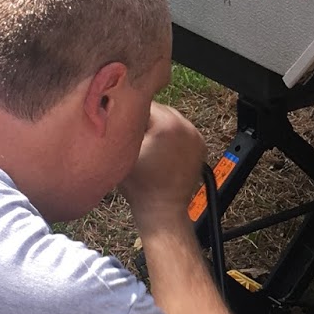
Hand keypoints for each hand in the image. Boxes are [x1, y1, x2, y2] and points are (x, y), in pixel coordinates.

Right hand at [120, 103, 206, 228]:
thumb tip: (114, 108)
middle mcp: (186, 127)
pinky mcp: (199, 148)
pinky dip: (172, 138)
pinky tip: (160, 150)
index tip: (123, 122)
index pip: (144, 103)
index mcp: (168, 124)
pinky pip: (182, 133)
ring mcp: (196, 137)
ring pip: (171, 121)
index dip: (130, 113)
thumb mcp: (122, 151)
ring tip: (148, 145)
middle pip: (160, 111)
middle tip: (134, 135)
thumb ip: (119, 126)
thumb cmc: (141, 187)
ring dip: (159, 128)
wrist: (162, 210)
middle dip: (146, 121)